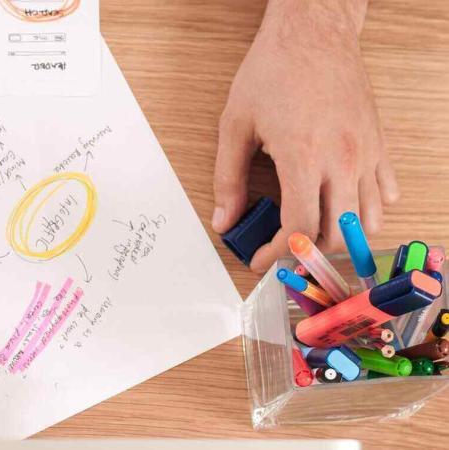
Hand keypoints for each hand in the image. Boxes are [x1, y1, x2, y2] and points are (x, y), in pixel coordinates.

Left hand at [213, 0, 398, 271]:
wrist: (313, 34)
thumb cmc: (273, 71)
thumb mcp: (235, 125)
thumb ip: (228, 179)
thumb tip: (224, 220)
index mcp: (304, 158)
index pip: (299, 229)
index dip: (278, 254)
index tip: (260, 260)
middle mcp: (342, 160)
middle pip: (336, 234)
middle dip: (307, 253)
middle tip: (283, 251)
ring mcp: (366, 153)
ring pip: (369, 220)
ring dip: (342, 237)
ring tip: (313, 234)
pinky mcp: (379, 144)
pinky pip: (386, 192)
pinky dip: (369, 210)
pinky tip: (342, 207)